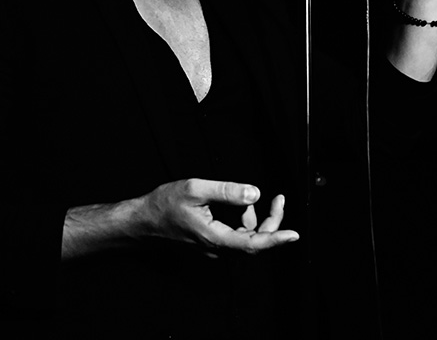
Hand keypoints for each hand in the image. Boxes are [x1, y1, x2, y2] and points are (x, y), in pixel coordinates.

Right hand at [140, 178, 298, 254]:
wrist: (142, 222)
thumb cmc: (163, 205)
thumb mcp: (196, 189)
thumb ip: (227, 192)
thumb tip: (254, 194)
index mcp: (214, 237)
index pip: (253, 244)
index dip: (276, 238)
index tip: (294, 234)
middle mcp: (217, 248)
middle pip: (255, 241)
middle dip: (270, 221)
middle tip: (279, 198)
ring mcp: (214, 248)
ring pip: (246, 238)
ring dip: (254, 219)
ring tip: (244, 198)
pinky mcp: (211, 244)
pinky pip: (236, 235)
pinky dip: (242, 221)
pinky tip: (235, 206)